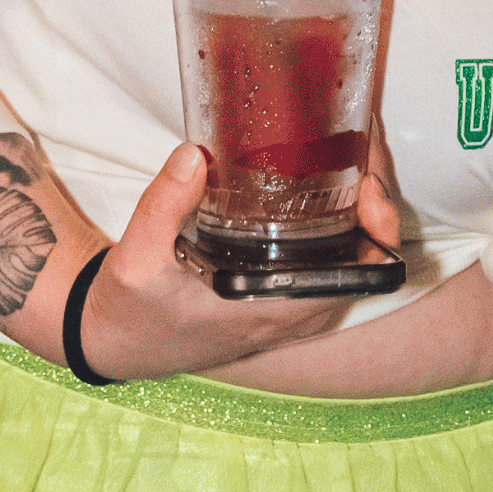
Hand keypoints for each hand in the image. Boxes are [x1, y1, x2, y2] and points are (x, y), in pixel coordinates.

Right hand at [71, 143, 409, 381]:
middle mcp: (291, 316)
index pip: (355, 276)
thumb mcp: (135, 260)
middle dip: (375, 205)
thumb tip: (195, 154)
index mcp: (270, 309)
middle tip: (364, 149)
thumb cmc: (130, 308)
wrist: (115, 342)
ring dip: (361, 214)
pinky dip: (341, 229)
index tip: (368, 184)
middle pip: (365, 261)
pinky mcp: (279, 302)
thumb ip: (162, 206)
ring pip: (351, 263)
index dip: (377, 230)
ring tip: (354, 159)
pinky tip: (329, 189)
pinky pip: (330, 267)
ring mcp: (289, 313)